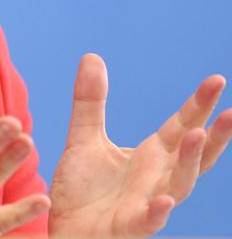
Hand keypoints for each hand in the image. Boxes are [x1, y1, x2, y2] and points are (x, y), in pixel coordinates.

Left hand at [49, 54, 231, 236]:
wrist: (62, 227)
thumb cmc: (82, 189)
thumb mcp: (84, 136)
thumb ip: (90, 100)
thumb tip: (92, 55)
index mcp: (149, 157)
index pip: (180, 126)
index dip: (198, 106)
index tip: (217, 80)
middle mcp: (155, 179)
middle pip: (192, 156)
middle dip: (213, 135)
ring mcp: (146, 204)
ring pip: (178, 185)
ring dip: (189, 162)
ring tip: (197, 135)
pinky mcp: (127, 227)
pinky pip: (147, 221)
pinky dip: (158, 212)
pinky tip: (165, 201)